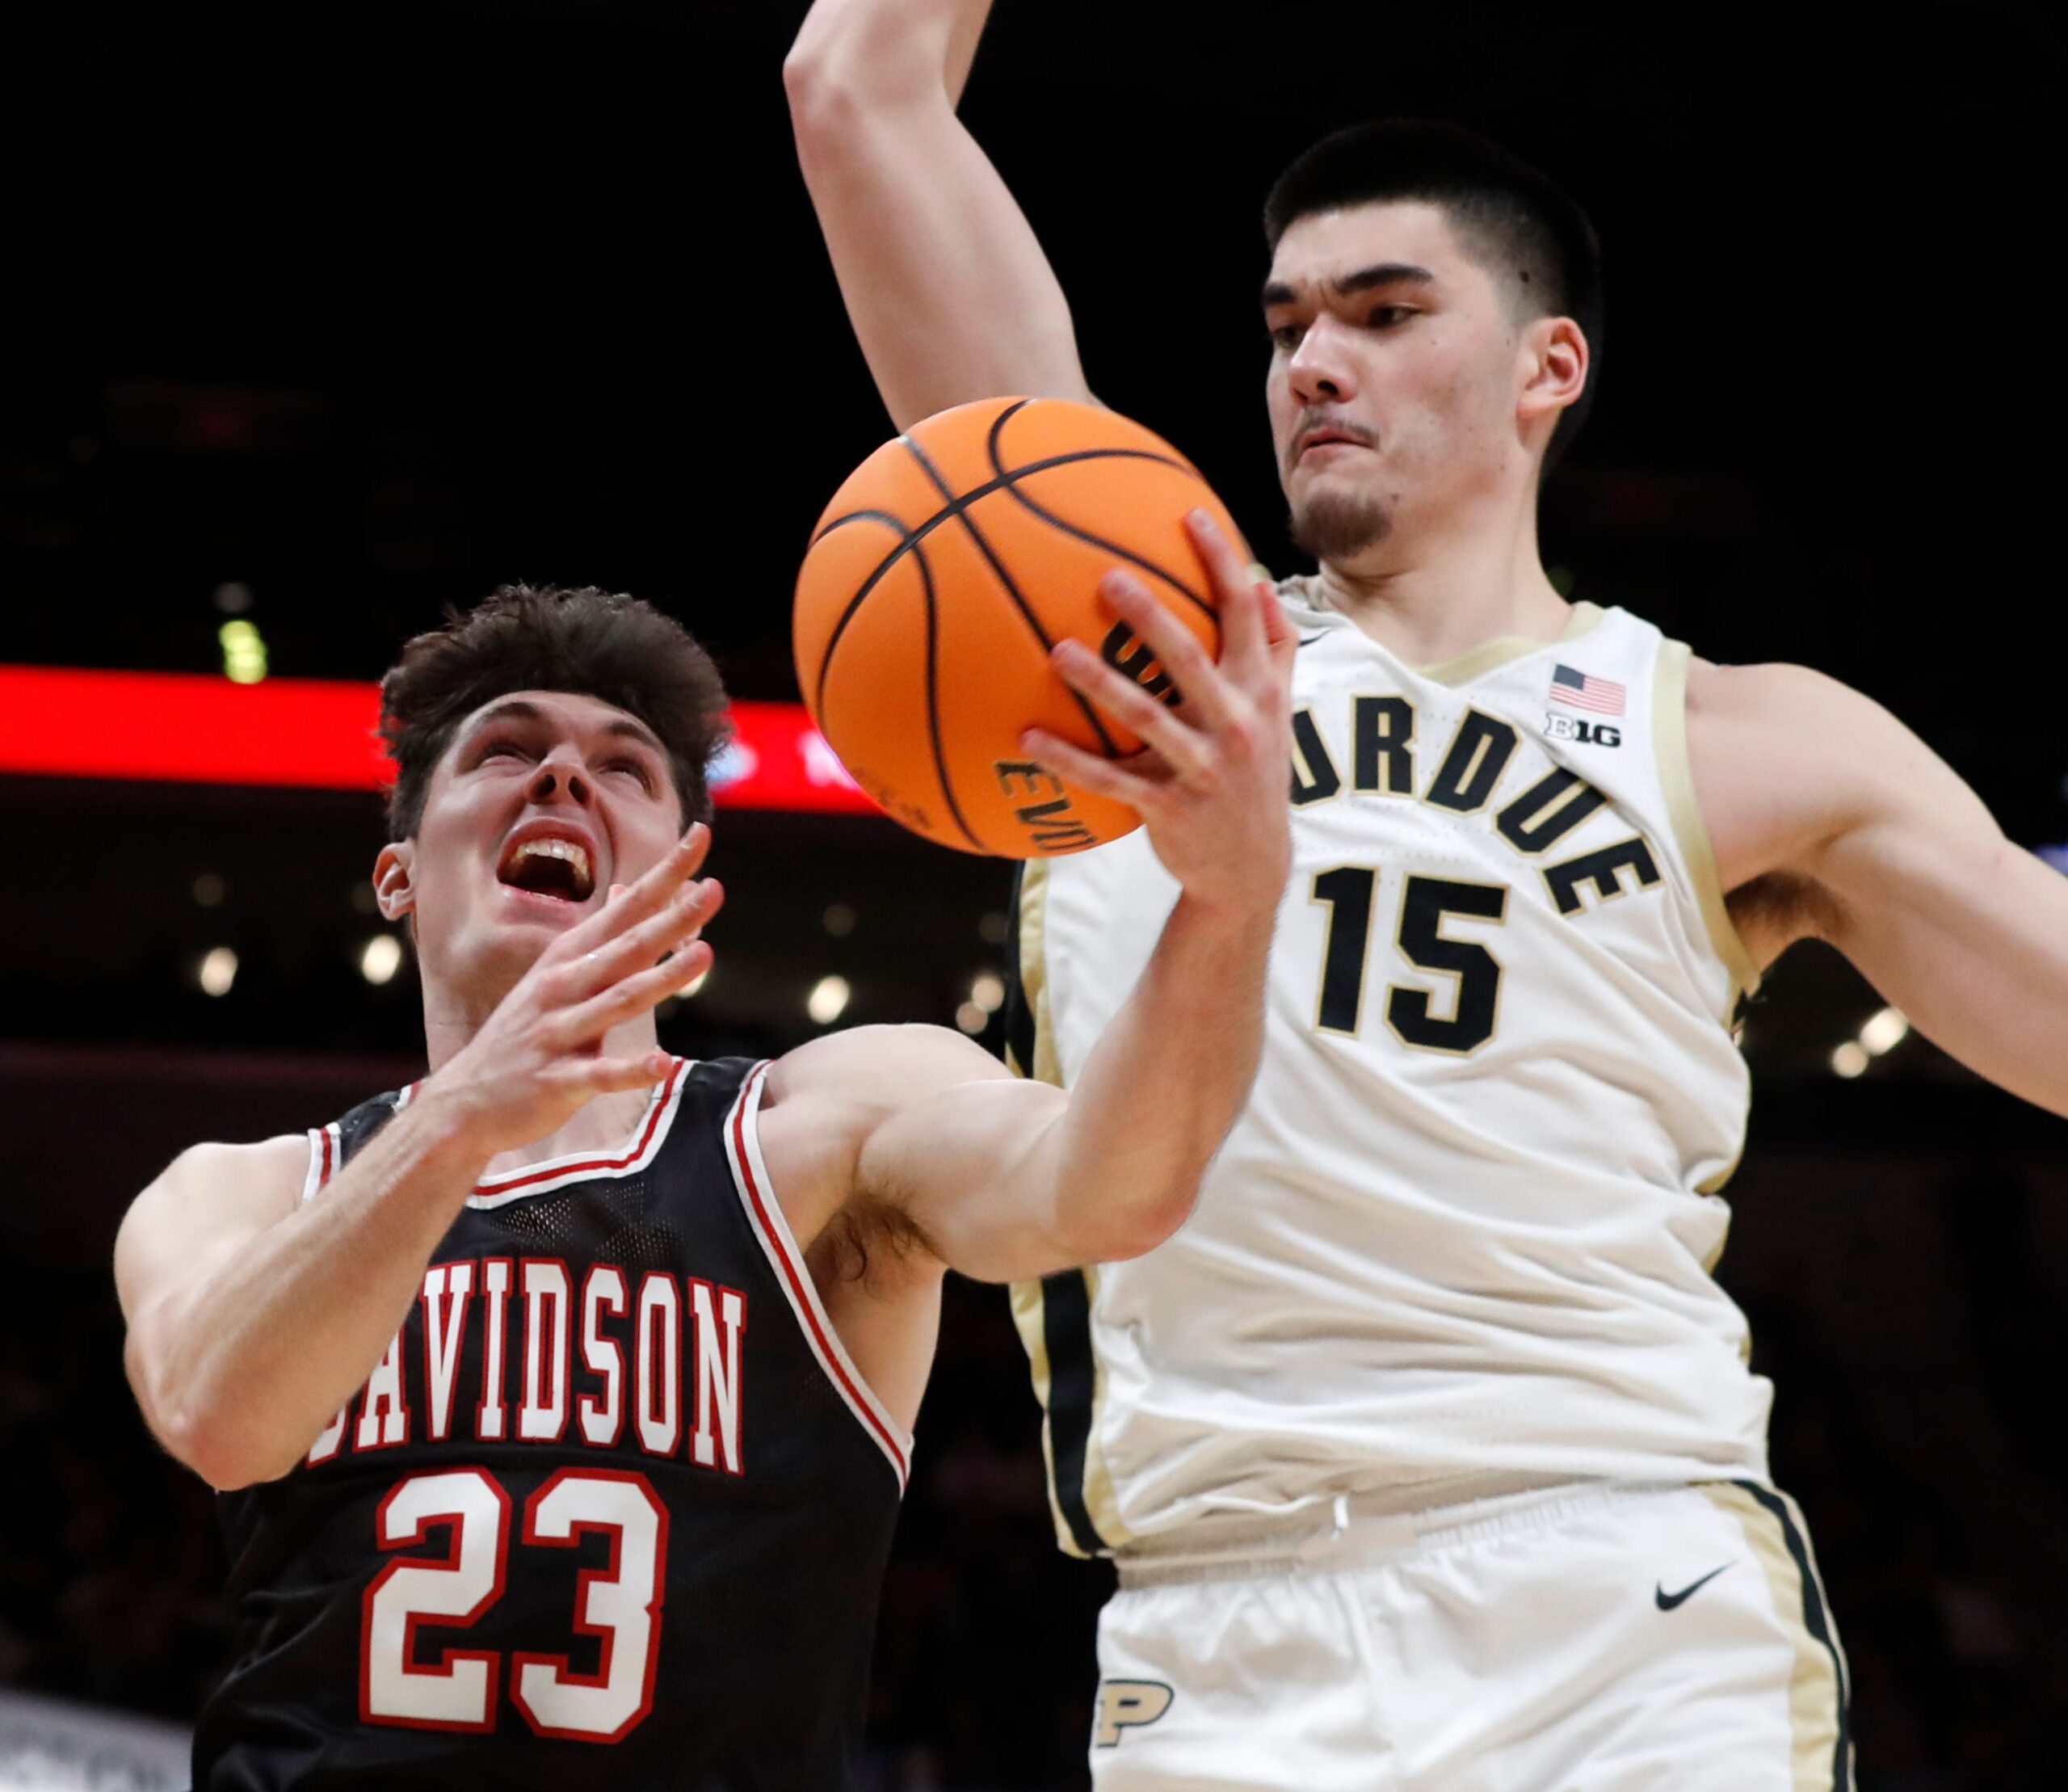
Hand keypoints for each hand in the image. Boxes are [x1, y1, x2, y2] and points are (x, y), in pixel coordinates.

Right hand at [424, 826, 724, 1155]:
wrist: (463, 1102)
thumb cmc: (523, 1034)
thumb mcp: (555, 975)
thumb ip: (600, 935)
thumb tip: (631, 890)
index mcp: (569, 958)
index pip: (626, 907)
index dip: (664, 874)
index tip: (700, 836)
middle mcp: (563, 987)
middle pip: (626, 947)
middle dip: (670, 918)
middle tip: (715, 890)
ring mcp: (558, 1034)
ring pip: (618, 1001)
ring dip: (661, 978)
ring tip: (704, 955)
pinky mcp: (557, 1081)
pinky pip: (599, 1075)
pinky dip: (632, 1070)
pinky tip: (665, 1064)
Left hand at [1022, 511, 1294, 912]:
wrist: (1250, 868)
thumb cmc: (1255, 774)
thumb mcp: (1278, 713)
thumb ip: (1275, 651)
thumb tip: (1262, 585)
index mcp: (1259, 693)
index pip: (1243, 616)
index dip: (1221, 564)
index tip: (1192, 514)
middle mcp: (1235, 725)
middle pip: (1191, 661)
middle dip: (1152, 618)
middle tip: (1109, 577)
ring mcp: (1203, 768)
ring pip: (1146, 719)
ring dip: (1100, 683)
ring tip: (1057, 650)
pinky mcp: (1170, 807)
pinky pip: (1112, 780)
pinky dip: (1069, 762)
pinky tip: (1026, 739)